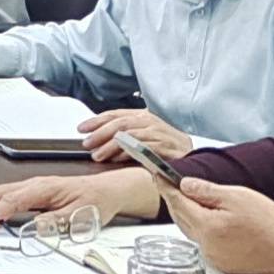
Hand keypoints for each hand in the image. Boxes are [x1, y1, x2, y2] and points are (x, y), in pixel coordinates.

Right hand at [0, 167, 158, 229]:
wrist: (109, 191)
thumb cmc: (96, 201)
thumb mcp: (78, 216)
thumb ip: (55, 222)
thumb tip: (33, 228)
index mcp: (43, 189)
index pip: (10, 201)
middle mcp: (35, 185)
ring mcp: (33, 188)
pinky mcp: (35, 192)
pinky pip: (7, 195)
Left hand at [79, 109, 194, 166]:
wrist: (192, 154)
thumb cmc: (166, 146)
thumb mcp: (144, 134)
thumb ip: (125, 134)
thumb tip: (99, 140)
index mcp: (142, 115)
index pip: (115, 114)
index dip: (96, 120)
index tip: (81, 128)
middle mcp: (149, 121)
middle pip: (119, 123)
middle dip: (99, 133)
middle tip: (86, 143)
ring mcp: (157, 133)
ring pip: (128, 135)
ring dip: (110, 146)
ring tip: (97, 155)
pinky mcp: (163, 146)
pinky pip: (141, 148)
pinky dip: (126, 153)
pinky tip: (116, 159)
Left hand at [158, 173, 273, 273]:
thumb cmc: (268, 223)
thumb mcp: (238, 197)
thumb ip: (208, 191)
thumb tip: (185, 185)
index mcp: (208, 227)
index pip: (178, 203)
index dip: (166, 188)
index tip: (157, 177)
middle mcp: (206, 245)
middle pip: (181, 219)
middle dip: (173, 200)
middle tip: (166, 184)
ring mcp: (213, 257)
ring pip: (191, 231)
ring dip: (186, 215)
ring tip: (185, 198)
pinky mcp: (222, 263)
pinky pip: (203, 242)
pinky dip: (200, 229)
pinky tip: (206, 219)